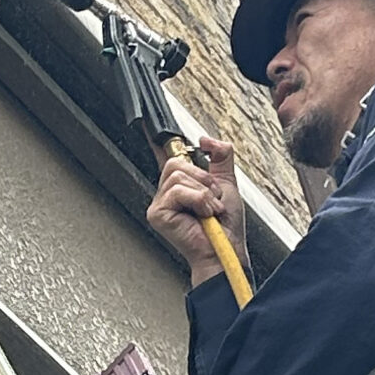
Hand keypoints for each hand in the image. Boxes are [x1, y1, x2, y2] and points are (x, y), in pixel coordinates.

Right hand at [146, 135, 247, 288]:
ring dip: (204, 193)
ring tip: (208, 211)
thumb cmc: (225, 226)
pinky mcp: (157, 214)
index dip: (158, 140)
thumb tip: (205, 139)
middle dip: (203, 179)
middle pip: (177, 163)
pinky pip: (179, 191)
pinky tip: (202, 216)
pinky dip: (198, 201)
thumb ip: (220, 157)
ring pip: (180, 176)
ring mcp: (159, 204)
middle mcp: (166, 194)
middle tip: (211, 200)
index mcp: (179, 186)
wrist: (226, 249)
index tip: (149, 125)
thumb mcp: (226, 183)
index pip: (165, 157)